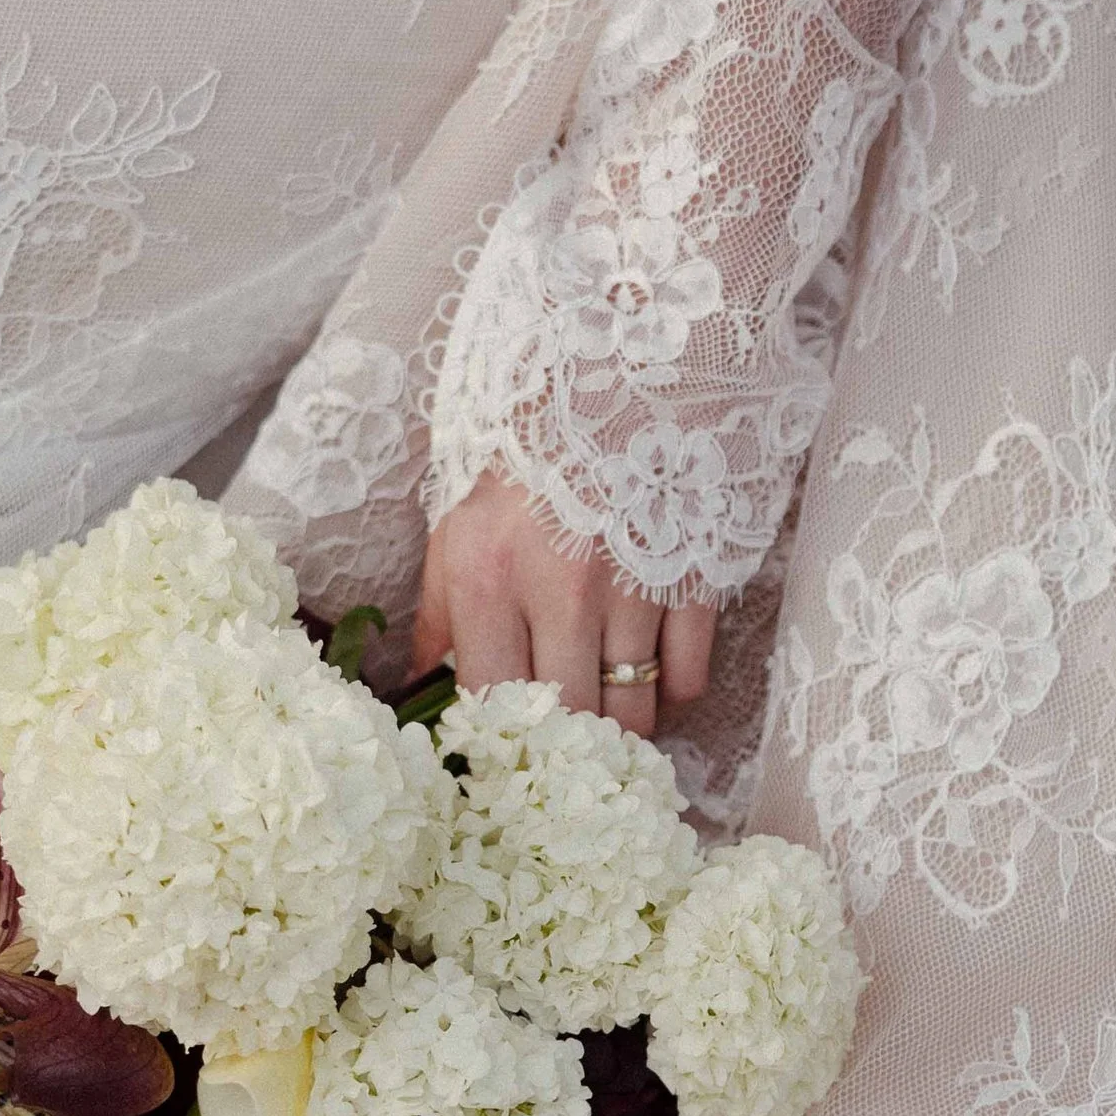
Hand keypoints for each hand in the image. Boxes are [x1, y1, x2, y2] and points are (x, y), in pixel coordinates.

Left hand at [411, 474, 716, 732]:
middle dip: (568, 746)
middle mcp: (561, 589)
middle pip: (571, 721)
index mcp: (488, 577)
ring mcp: (635, 585)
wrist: (621, 365)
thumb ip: (437, 610)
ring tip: (608, 710)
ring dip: (622, 727)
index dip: (498, 743)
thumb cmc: (527, 451)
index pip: (490, 702)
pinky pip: (689, 679)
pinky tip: (651, 674)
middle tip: (565, 741)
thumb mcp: (460, 519)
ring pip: (636, 713)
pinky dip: (671, 692)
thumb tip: (419, 685)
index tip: (504, 751)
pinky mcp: (695, 575)